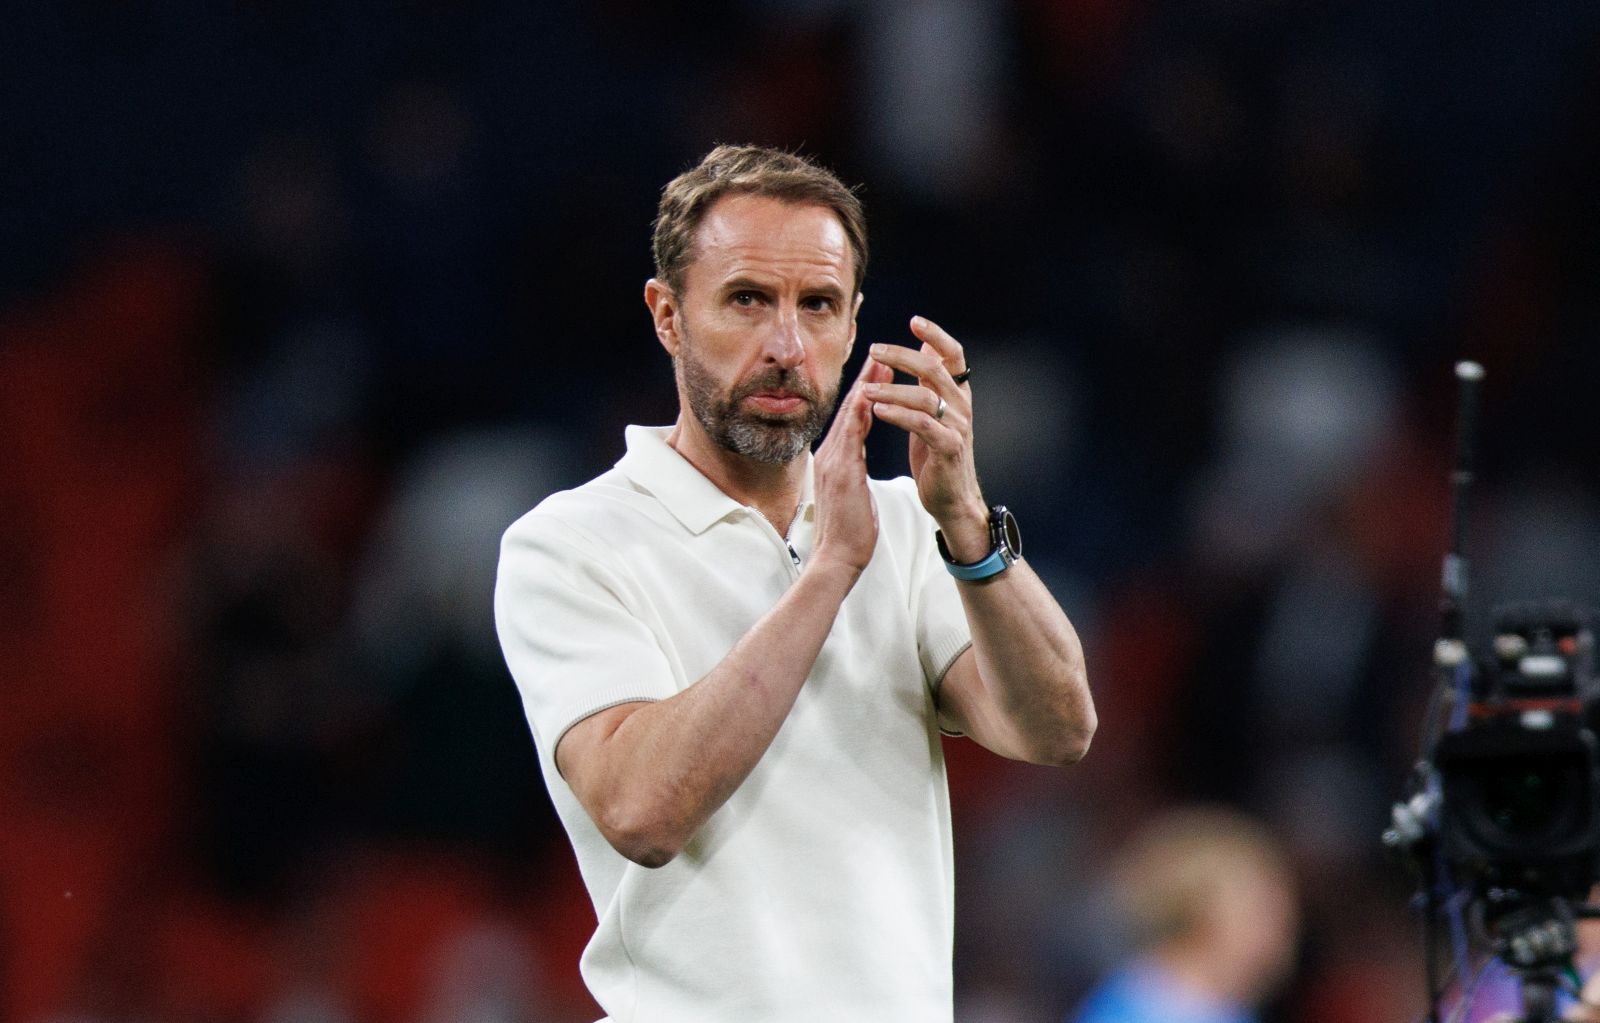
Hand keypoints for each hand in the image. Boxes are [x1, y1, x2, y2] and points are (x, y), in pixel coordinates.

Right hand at [810, 355, 888, 574]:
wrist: (836, 559)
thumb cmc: (848, 533)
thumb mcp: (851, 496)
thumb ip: (851, 476)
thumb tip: (854, 469)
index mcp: (835, 461)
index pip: (852, 420)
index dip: (865, 395)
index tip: (879, 374)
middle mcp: (830, 456)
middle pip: (850, 410)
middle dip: (866, 382)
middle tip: (881, 356)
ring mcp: (833, 462)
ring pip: (850, 416)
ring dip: (866, 388)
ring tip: (880, 364)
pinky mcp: (841, 472)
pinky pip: (852, 434)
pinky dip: (861, 411)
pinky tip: (872, 393)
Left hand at [865, 316, 988, 560]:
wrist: (951, 498)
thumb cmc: (937, 454)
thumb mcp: (934, 412)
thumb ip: (931, 381)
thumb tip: (926, 347)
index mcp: (957, 394)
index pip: (953, 355)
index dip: (936, 336)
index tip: (914, 321)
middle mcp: (961, 406)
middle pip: (935, 369)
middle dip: (903, 356)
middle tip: (875, 349)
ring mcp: (957, 427)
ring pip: (925, 396)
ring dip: (892, 388)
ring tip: (866, 389)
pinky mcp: (948, 448)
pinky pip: (922, 424)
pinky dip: (899, 414)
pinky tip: (879, 410)